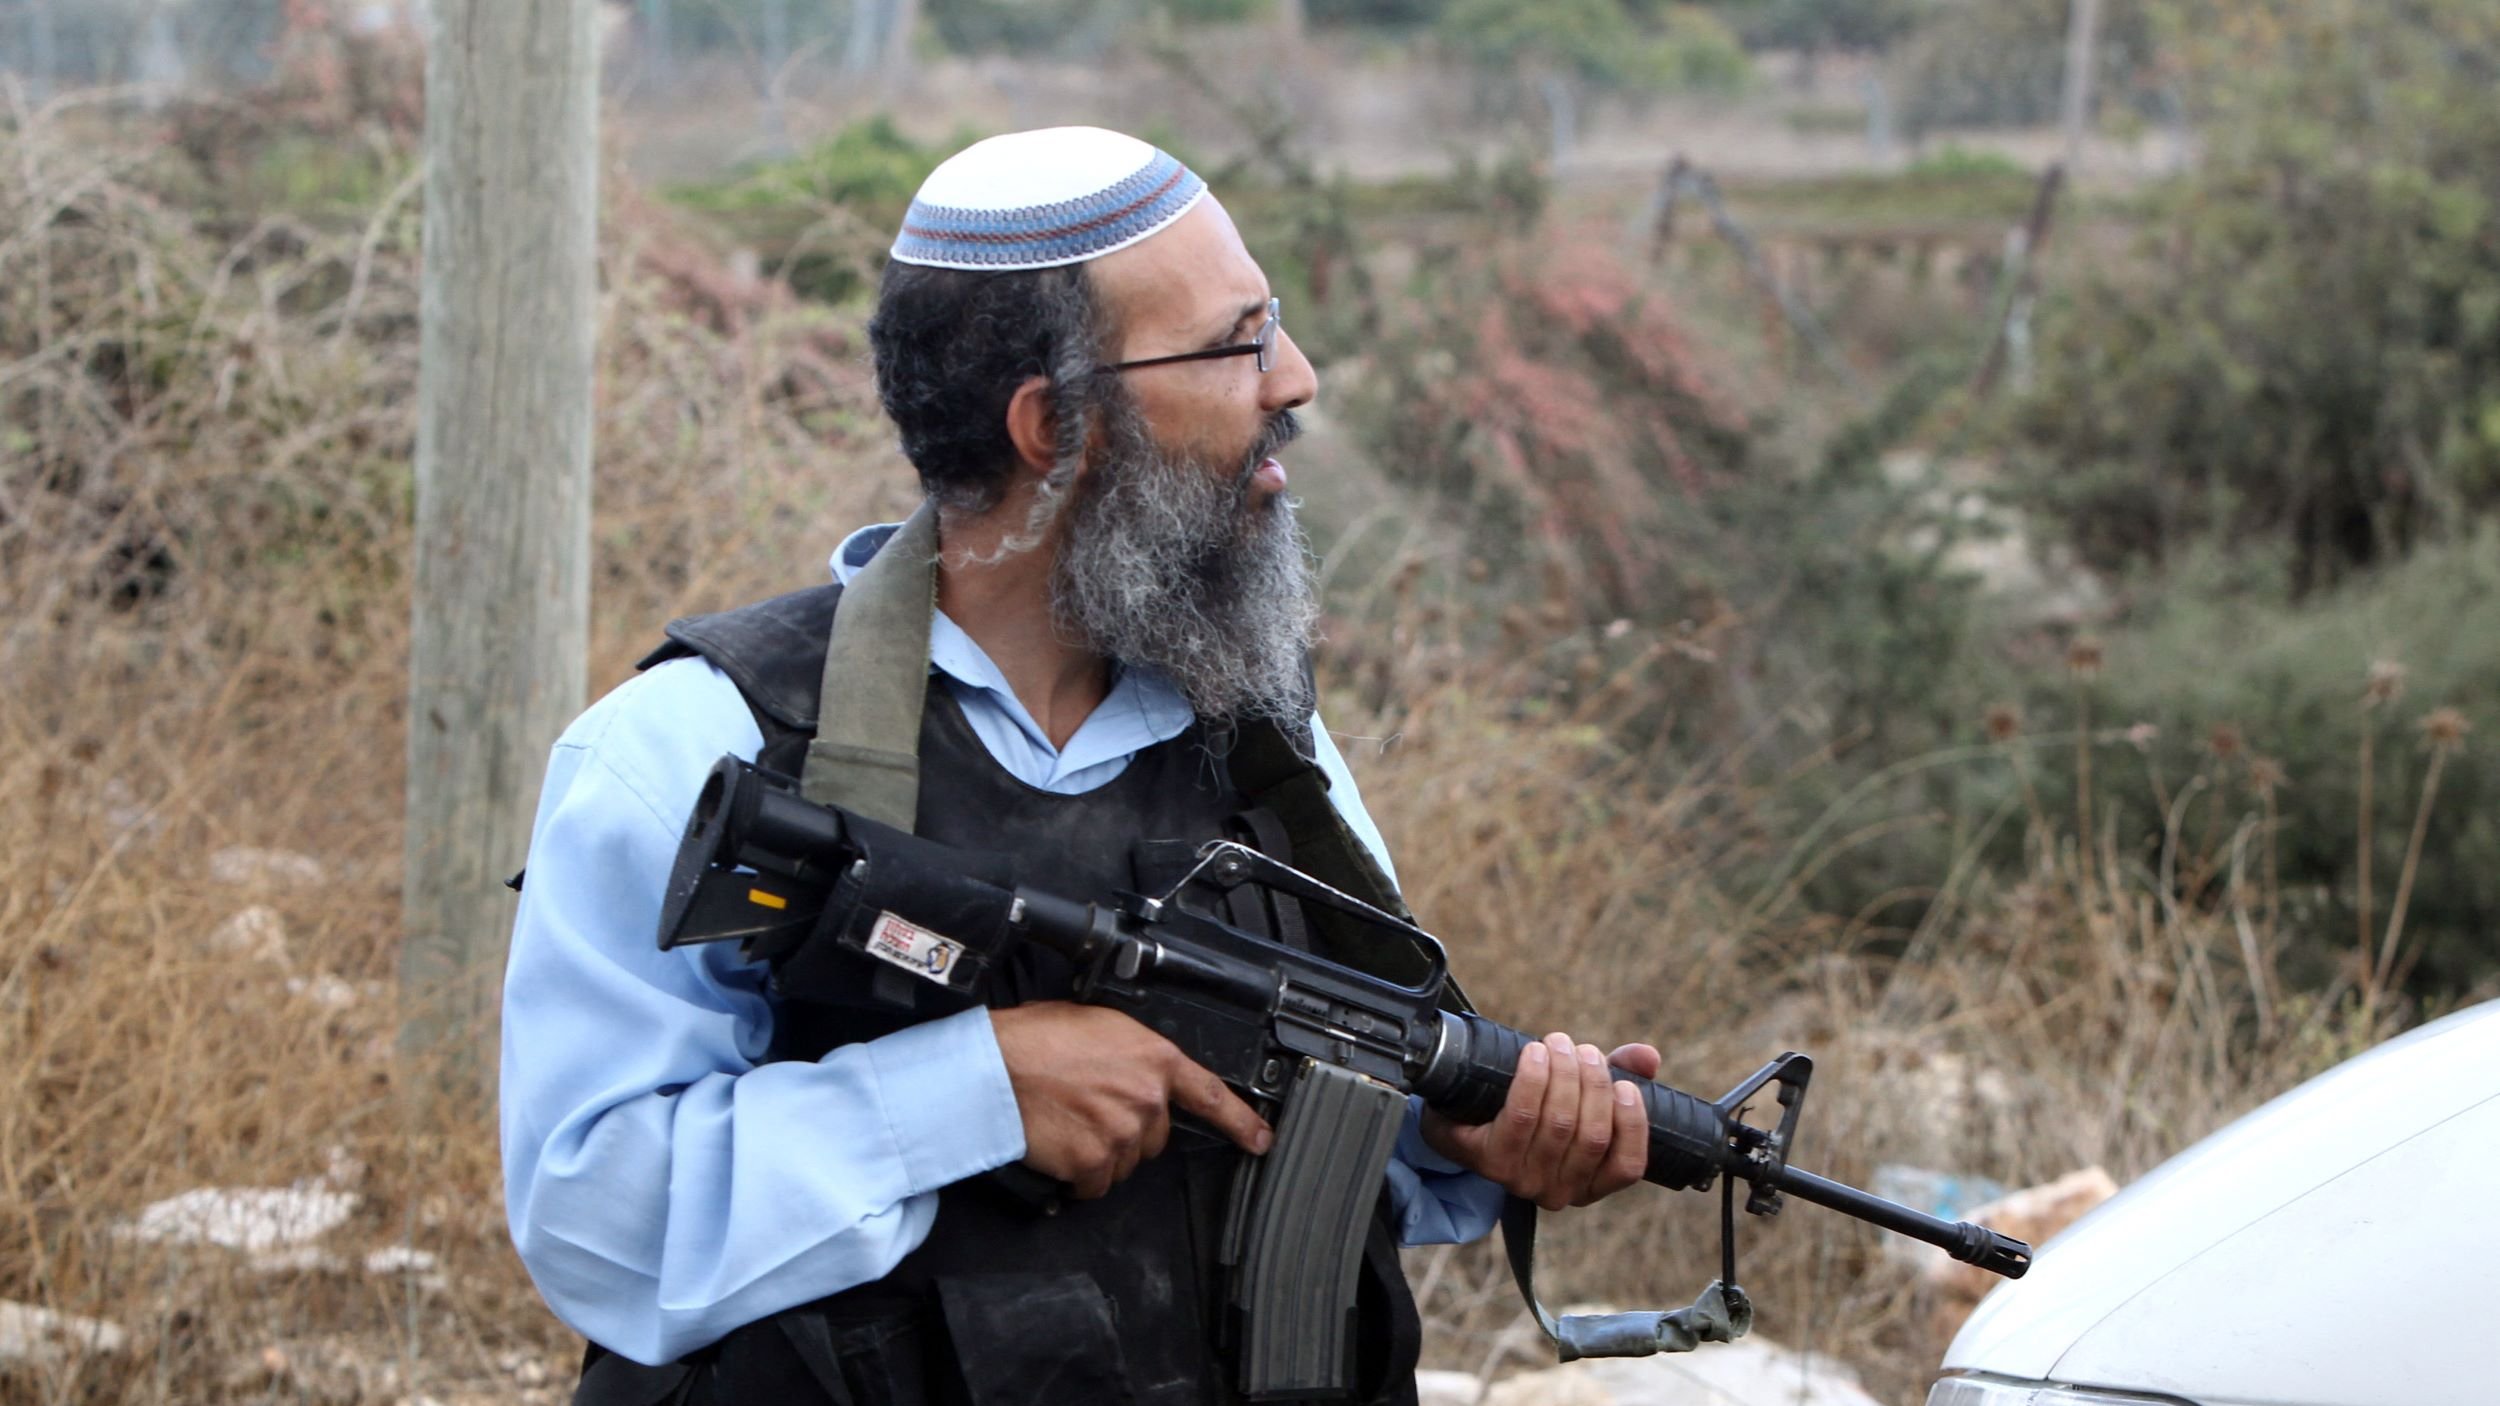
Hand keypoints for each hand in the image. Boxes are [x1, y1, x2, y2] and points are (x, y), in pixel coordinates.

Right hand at [989, 1001, 1272, 1199]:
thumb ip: (1129, 1053)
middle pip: (1154, 1135)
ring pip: (1125, 1162)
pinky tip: (1059, 1147)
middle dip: (1128, 1129)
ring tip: (1067, 1123)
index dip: (1241, 1121)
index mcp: (1154, 1058)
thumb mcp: (1096, 1024)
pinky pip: (1095, 1184)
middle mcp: (1147, 1098)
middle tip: (1089, 1109)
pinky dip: (1078, 1176)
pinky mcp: (1095, 1163)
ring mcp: (1123, 1134)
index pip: (1211, 1094)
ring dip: (1101, 1152)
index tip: (1260, 1140)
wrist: (996, 1067)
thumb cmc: (1034, 1039)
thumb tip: (1129, 1069)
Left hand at [1421, 1032, 1660, 1210]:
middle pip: (1591, 1135)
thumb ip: (1619, 1074)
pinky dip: (1533, 1079)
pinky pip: (1521, 1116)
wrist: (1462, 1116)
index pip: (1628, 1167)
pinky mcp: (1489, 1161)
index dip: (1632, 1124)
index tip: (1625, 1085)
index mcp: (1590, 1183)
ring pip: (1559, 1123)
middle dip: (1593, 1082)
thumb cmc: (1532, 1106)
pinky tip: (1535, 1053)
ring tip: (1559, 1043)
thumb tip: (1649, 1057)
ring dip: (1563, 1074)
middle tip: (1584, 1050)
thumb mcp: (1580, 1093)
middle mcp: (1559, 1191)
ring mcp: (1522, 1180)